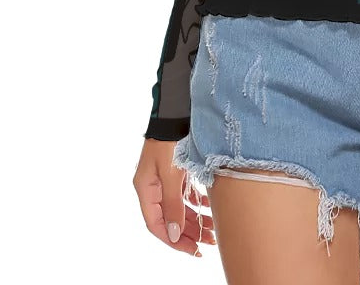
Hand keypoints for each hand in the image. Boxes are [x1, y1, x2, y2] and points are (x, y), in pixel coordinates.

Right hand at [134, 138, 216, 255]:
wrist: (177, 110)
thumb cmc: (170, 139)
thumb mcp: (171, 173)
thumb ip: (172, 203)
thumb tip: (173, 233)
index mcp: (145, 189)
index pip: (156, 225)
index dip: (173, 240)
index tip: (192, 250)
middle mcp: (154, 186)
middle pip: (170, 218)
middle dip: (188, 232)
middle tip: (208, 243)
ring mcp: (165, 179)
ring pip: (180, 207)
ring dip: (196, 220)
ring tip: (214, 231)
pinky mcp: (177, 171)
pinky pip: (186, 194)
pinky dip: (198, 203)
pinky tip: (210, 209)